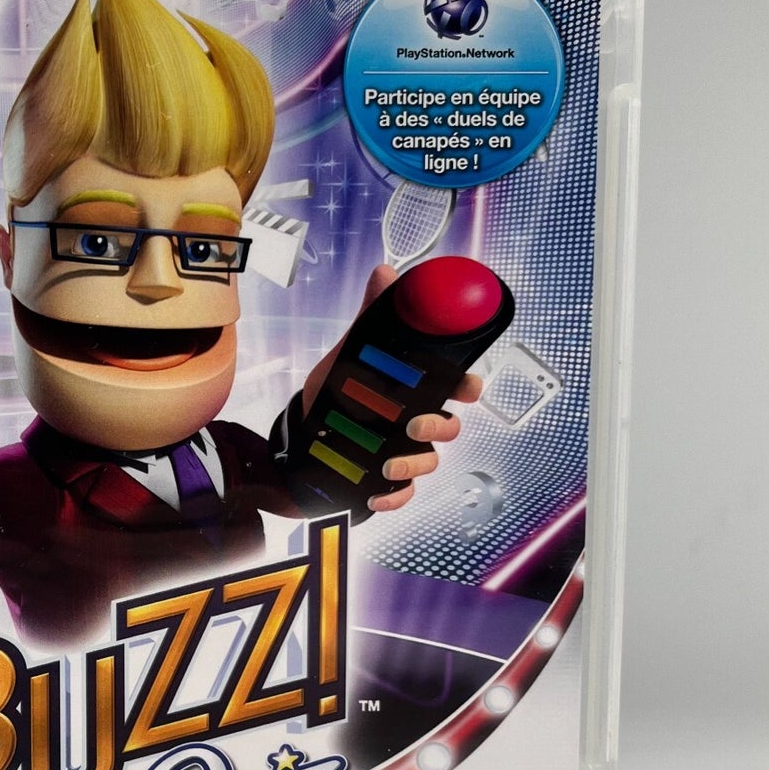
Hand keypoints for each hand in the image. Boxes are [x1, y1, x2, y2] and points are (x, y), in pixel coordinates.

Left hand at [301, 264, 482, 514]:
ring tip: (388, 462)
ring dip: (414, 464)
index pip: (454, 388)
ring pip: (429, 463)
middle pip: (448, 428)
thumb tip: (385, 272)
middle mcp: (414, 423)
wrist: (301, 441)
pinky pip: (404, 494)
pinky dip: (394, 497)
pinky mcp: (387, 481)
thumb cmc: (336, 397)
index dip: (467, 387)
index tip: (466, 387)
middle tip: (416, 423)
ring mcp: (404, 453)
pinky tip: (377, 495)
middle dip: (440, 427)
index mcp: (414, 392)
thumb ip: (371, 319)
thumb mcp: (350, 355)